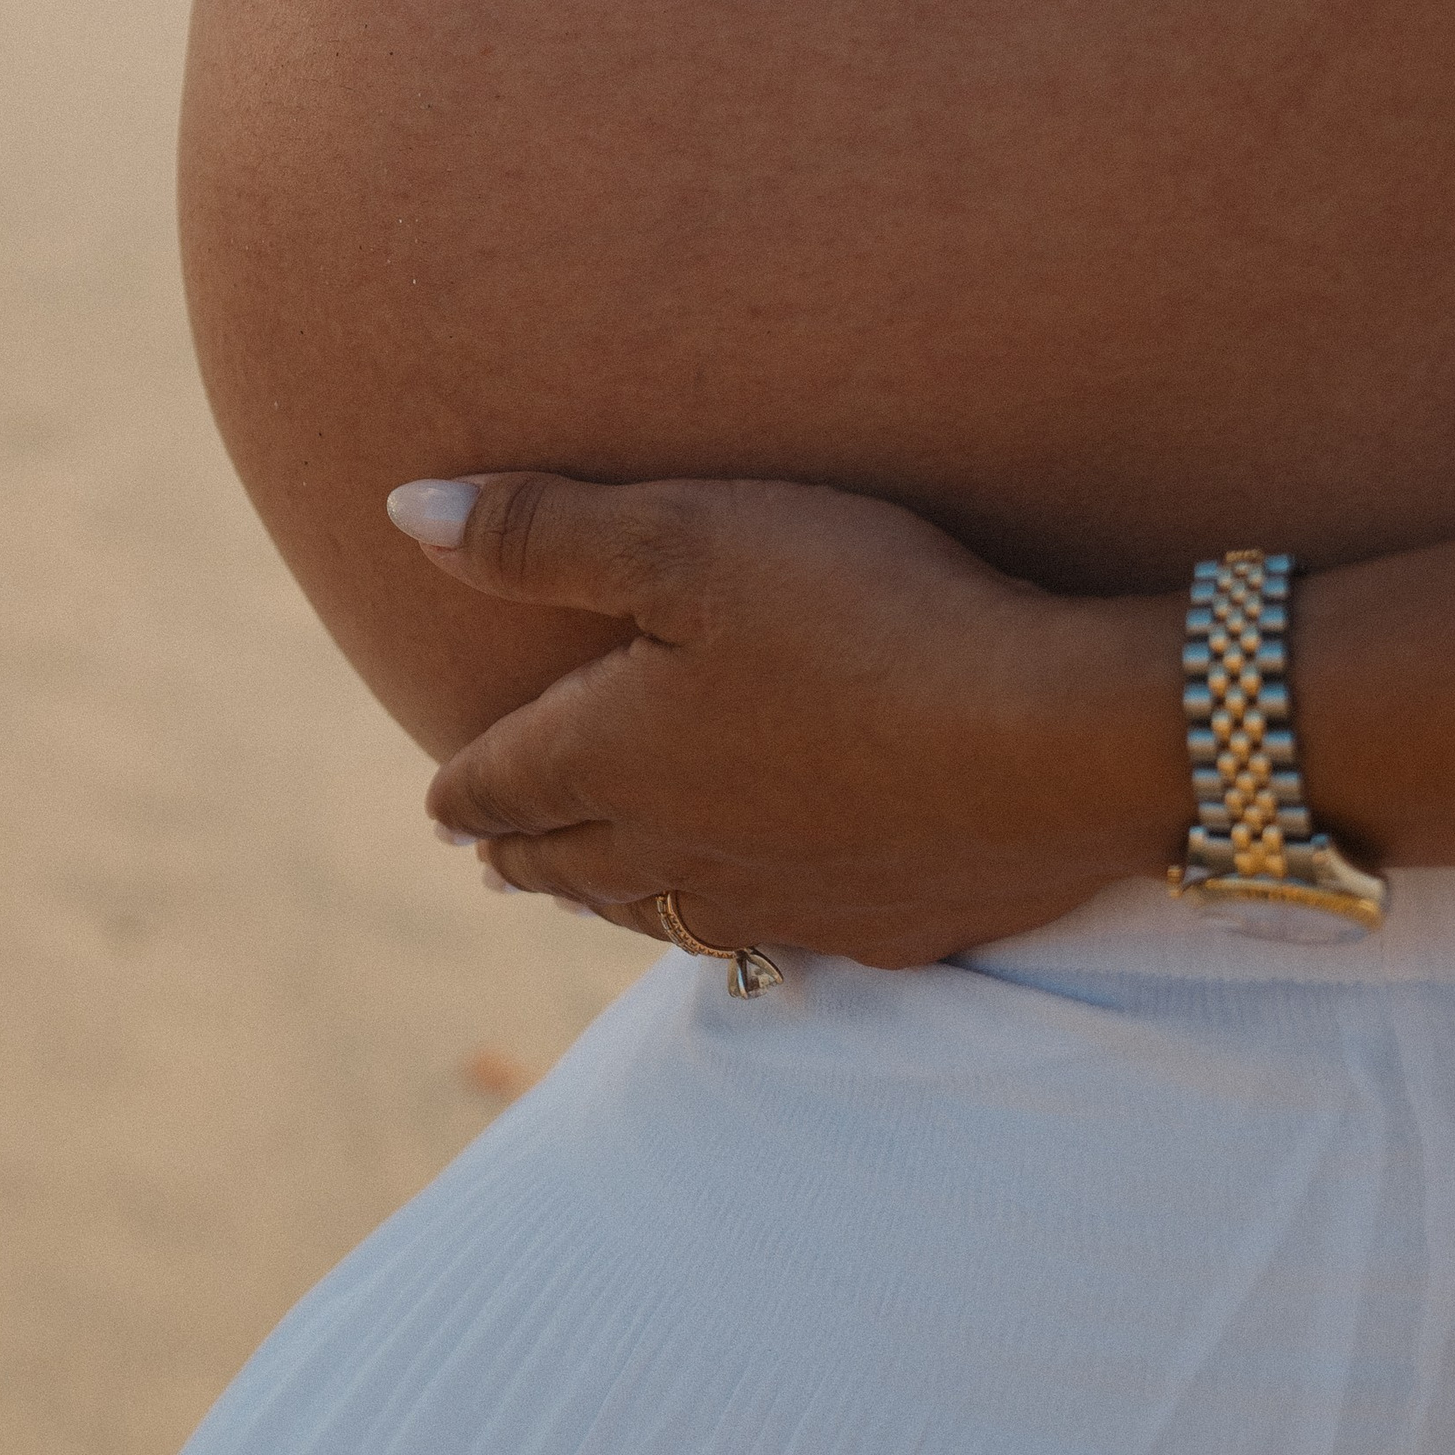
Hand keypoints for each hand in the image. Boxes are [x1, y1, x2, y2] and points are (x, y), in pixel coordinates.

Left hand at [402, 473, 1180, 968]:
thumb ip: (540, 530)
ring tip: (590, 893)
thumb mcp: (685, 535)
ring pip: (666, 914)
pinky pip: (781, 941)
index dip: (463, 792)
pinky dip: (737, 928)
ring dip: (615, 901)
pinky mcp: (886, 925)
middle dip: (524, 854)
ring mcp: (786, 901)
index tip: (437, 806)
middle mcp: (682, 850)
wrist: (1056, 736)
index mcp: (617, 760)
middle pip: (574, 863)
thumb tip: (399, 513)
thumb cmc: (860, 613)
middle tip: (491, 859)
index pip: (504, 787)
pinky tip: (758, 920)